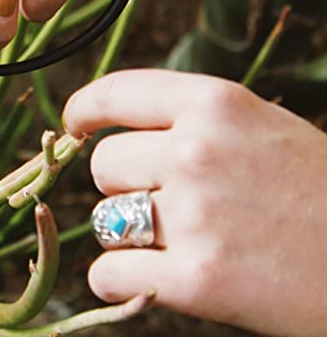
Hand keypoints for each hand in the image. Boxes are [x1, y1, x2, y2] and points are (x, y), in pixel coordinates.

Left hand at [63, 69, 326, 335]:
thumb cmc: (322, 195)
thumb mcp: (264, 129)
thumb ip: (194, 122)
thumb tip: (107, 126)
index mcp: (218, 105)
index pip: (115, 93)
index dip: (83, 112)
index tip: (73, 127)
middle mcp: (199, 151)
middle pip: (103, 164)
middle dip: (122, 186)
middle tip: (165, 205)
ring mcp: (197, 216)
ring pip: (103, 221)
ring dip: (126, 236)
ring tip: (176, 244)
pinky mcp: (199, 281)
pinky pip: (108, 275)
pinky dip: (120, 282)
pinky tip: (154, 279)